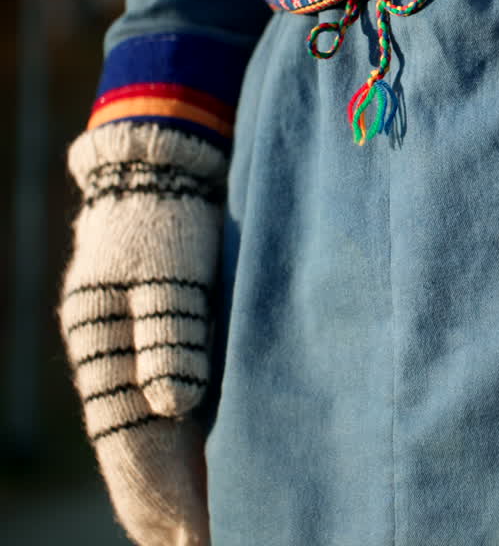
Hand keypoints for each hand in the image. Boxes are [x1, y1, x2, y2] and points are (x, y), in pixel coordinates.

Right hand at [60, 122, 225, 545]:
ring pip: (146, 449)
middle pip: (134, 462)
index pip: (133, 450)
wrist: (162, 171)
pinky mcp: (159, 352)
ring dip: (173, 496)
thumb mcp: (166, 269)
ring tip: (210, 532)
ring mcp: (132, 365)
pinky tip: (205, 483)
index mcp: (104, 353)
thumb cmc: (167, 217)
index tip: (203, 535)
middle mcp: (113, 369)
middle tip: (210, 545)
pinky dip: (180, 461)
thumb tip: (172, 406)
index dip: (167, 499)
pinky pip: (161, 424)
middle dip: (166, 514)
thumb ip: (168, 335)